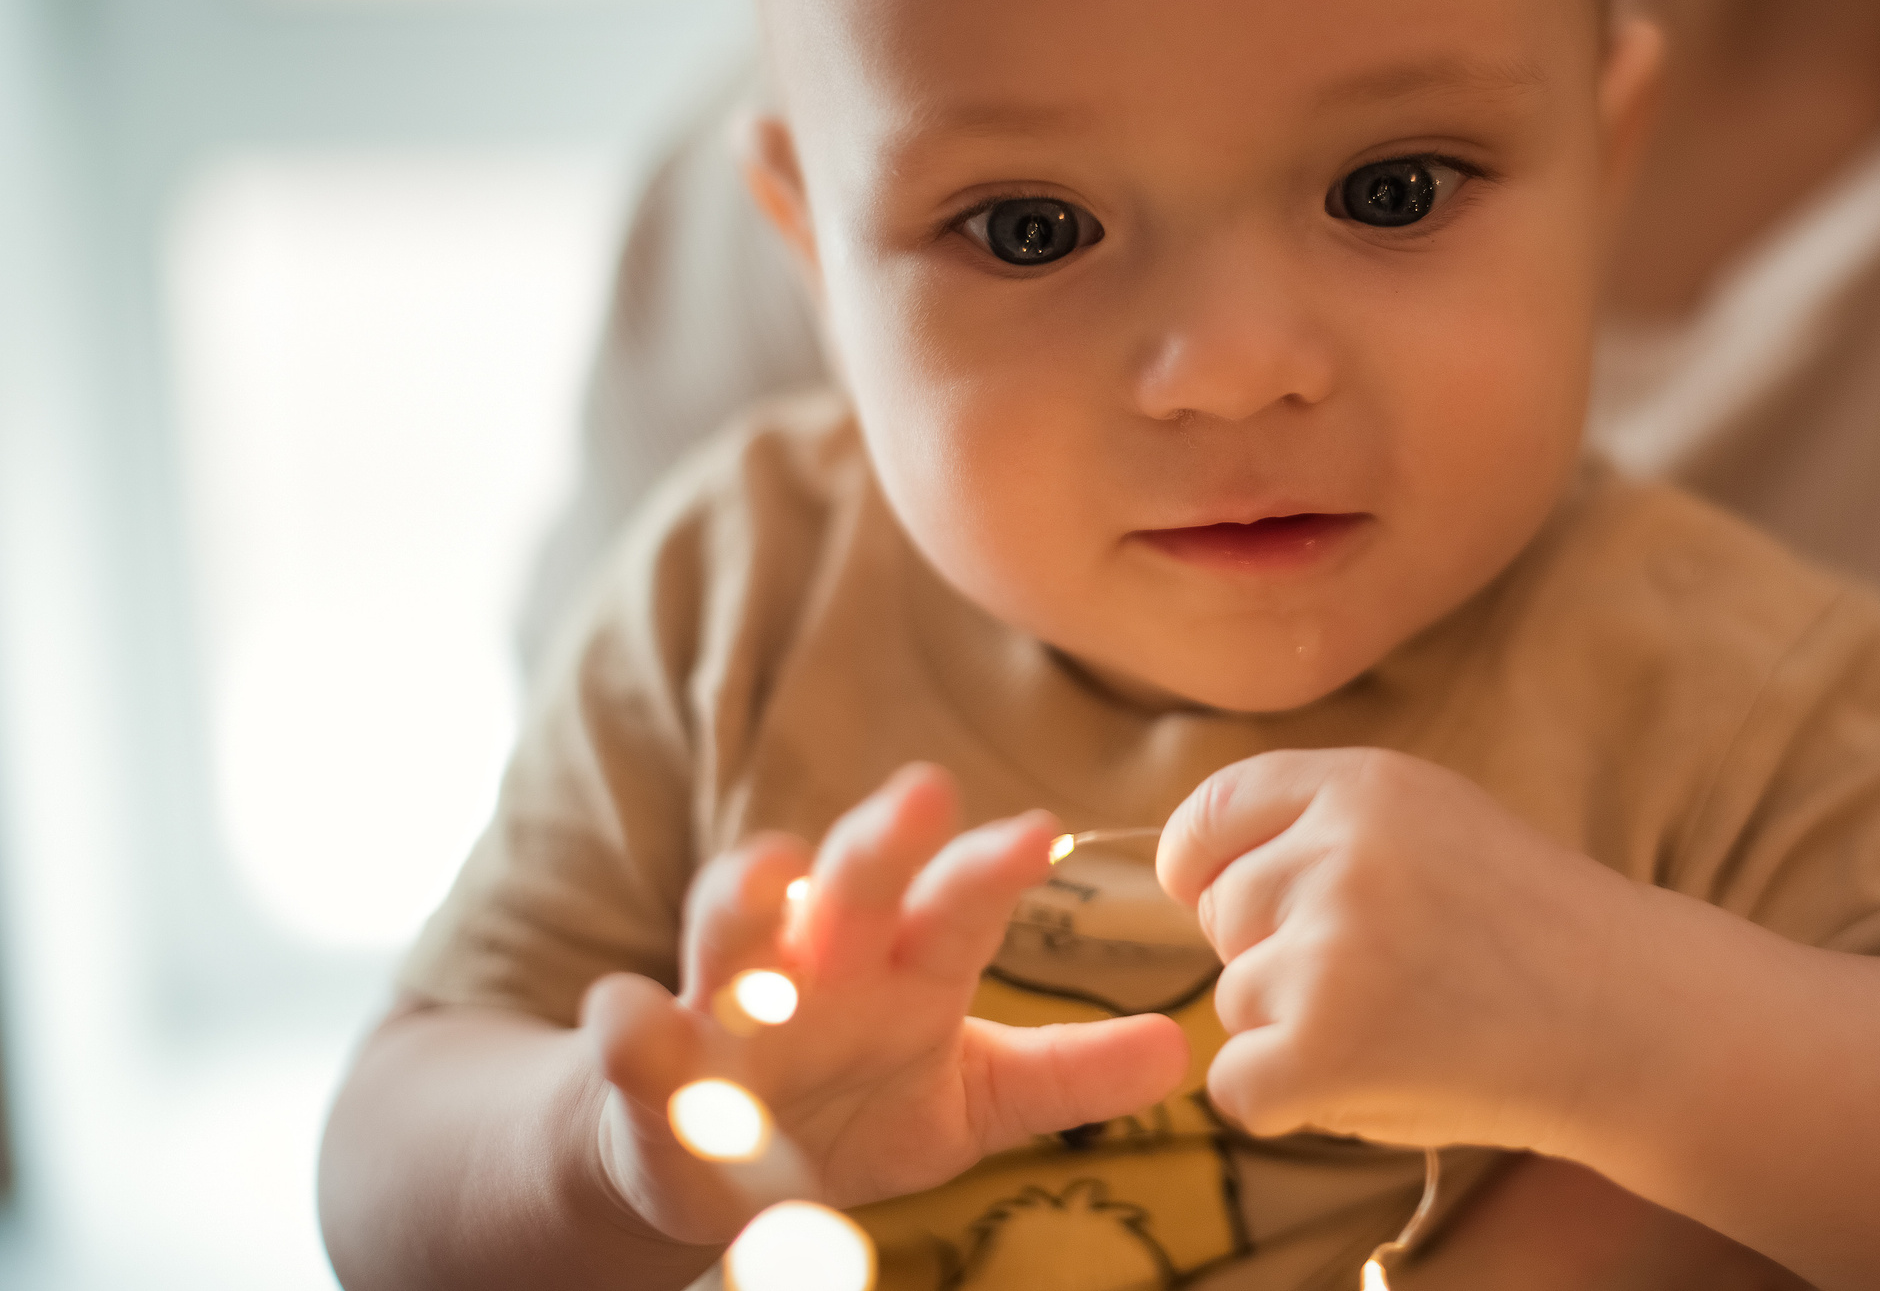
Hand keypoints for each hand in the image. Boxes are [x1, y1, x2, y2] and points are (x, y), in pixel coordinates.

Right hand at [579, 763, 1191, 1243]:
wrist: (710, 1157)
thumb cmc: (851, 1107)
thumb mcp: (970, 1102)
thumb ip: (1064, 1078)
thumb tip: (1180, 1052)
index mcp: (903, 965)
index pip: (956, 905)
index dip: (993, 869)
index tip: (1043, 833)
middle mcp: (820, 962)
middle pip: (852, 883)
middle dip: (885, 839)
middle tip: (927, 794)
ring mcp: (731, 1006)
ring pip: (733, 931)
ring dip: (750, 897)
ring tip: (774, 868)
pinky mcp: (656, 1067)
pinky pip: (634, 1038)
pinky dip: (629, 1023)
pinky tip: (627, 1010)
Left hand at [1156, 747, 1647, 1154]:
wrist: (1632, 1017)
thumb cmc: (1532, 925)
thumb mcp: (1433, 820)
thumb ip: (1325, 825)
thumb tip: (1195, 869)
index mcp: (1361, 784)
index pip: (1215, 809)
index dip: (1198, 861)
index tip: (1203, 892)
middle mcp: (1334, 854)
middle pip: (1225, 915)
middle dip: (1275, 955)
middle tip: (1383, 976)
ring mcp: (1326, 951)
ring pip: (1236, 1003)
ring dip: (1294, 1031)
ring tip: (1404, 1023)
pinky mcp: (1321, 1046)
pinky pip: (1239, 1085)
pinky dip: (1288, 1103)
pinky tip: (1373, 1079)